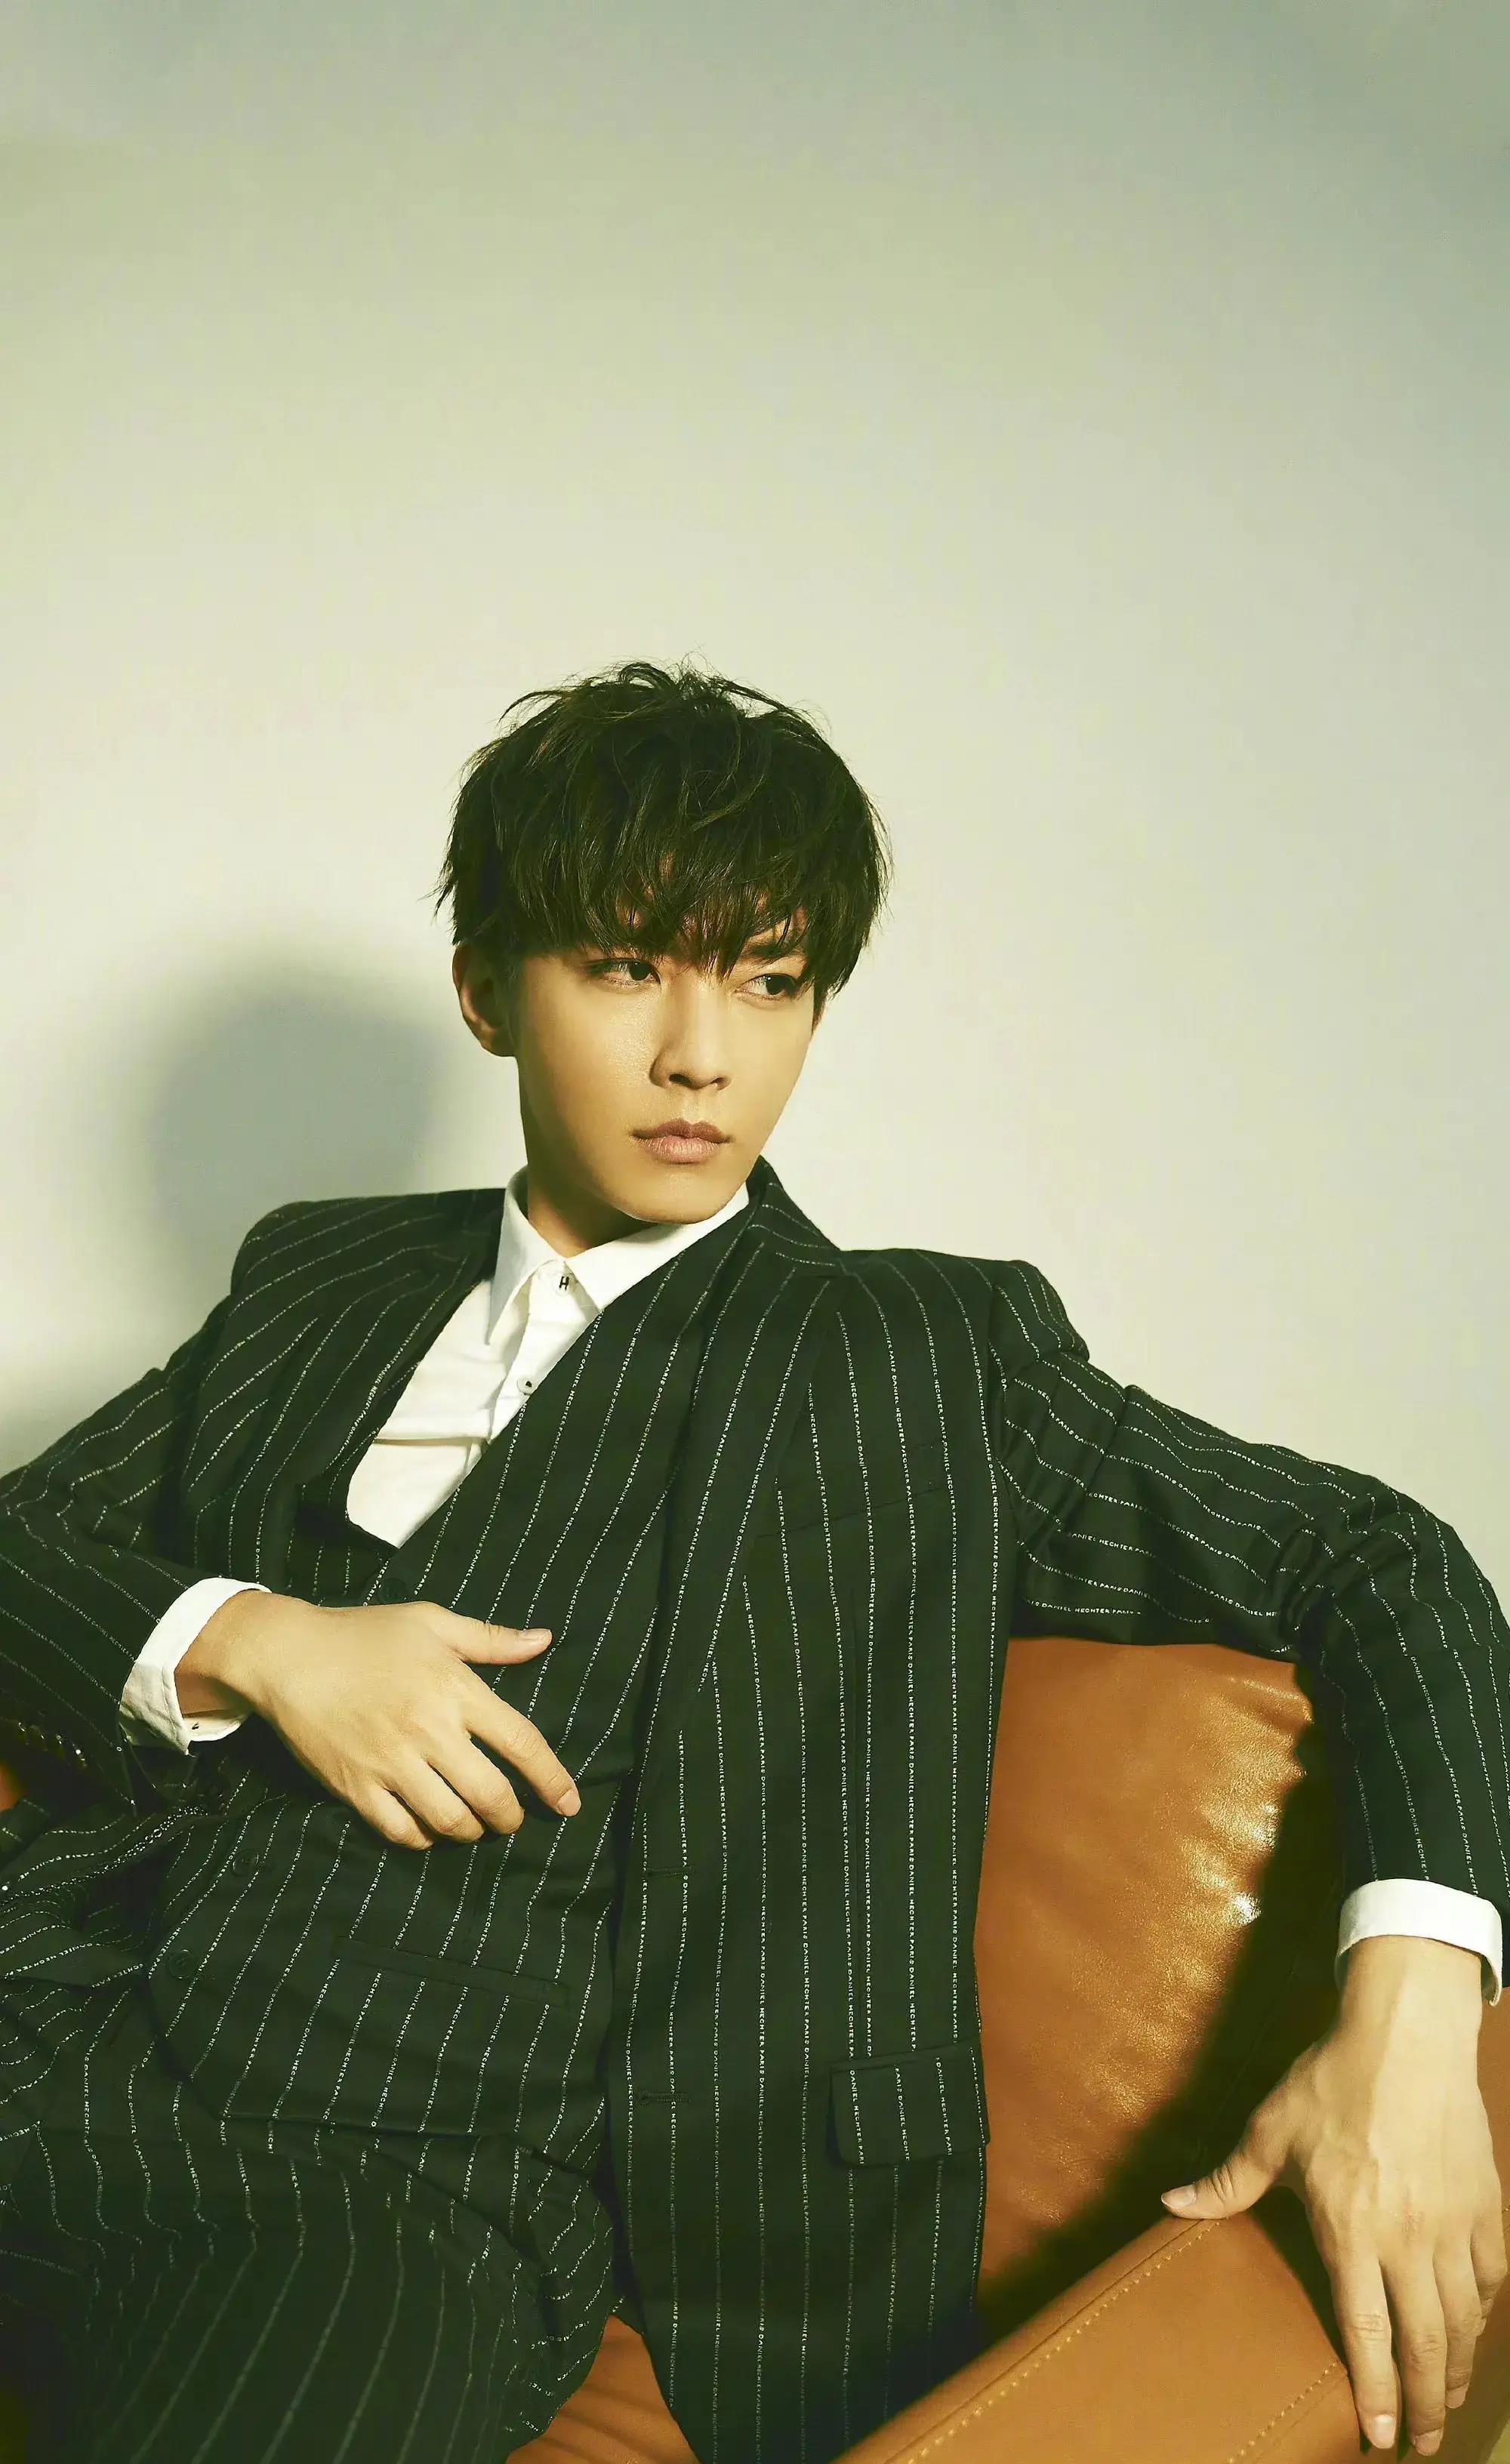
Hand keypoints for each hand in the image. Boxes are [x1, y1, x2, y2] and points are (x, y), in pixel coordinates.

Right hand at [191, 1592, 579, 1847]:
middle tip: (512, 1818)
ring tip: (474, 1824)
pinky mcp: (356, 1787)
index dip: (552, 1779)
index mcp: (455, 1689)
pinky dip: (423, 1839)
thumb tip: (544, 1641)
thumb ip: (491, 1639)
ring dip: (471, 1831)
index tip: (570, 1803)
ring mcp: (391, 1763)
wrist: (287, 1655)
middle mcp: (429, 1731)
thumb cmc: (364, 1634)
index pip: (521, 1743)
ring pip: (450, 1821)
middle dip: (511, 1818)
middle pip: (491, 1795)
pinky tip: (429, 1829)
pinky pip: (402, 1831)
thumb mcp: (431, 1623)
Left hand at [1158, 1959, 1503, 2456]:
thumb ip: (1229, 2181)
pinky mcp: (1485, 2205)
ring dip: (1458, 2369)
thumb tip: (1173, 2203)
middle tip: (1420, 2445)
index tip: (1378, 2437)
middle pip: (1427, 2342)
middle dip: (1426, 2403)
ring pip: (1465, 2319)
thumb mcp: (1272, 2130)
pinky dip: (1483, 2314)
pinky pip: (1491, 2277)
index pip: (1367, 2331)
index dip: (1376, 2391)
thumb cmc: (1334, 2079)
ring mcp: (1453, 2223)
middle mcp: (1408, 2237)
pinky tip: (1472, 2331)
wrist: (1407, 2034)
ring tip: (1449, 2402)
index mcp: (1352, 2228)